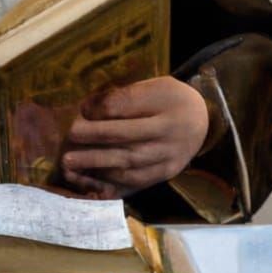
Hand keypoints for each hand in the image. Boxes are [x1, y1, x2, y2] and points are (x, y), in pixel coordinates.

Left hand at [61, 76, 208, 199]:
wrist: (203, 121)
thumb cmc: (170, 99)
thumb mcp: (153, 87)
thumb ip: (124, 97)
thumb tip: (87, 108)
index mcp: (167, 112)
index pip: (129, 110)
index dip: (101, 110)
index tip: (80, 108)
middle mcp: (169, 141)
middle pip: (127, 142)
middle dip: (95, 140)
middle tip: (68, 138)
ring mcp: (167, 163)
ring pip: (129, 168)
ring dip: (96, 166)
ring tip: (69, 164)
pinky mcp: (162, 177)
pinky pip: (134, 185)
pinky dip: (110, 184)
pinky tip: (89, 182)